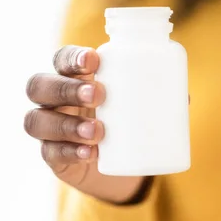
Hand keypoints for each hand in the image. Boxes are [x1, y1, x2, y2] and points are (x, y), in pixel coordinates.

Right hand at [24, 46, 145, 203]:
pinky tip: (89, 153)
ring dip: (66, 124)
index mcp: (74, 78)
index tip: (95, 60)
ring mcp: (49, 128)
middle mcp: (54, 100)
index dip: (72, 57)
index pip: (62, 59)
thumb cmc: (129, 120)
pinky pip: (50, 152)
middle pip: (40, 85)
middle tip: (99, 95)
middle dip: (67, 88)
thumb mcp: (141, 105)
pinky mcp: (53, 156)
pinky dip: (69, 152)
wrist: (121, 163)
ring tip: (98, 130)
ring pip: (37, 120)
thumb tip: (183, 95)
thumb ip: (159, 96)